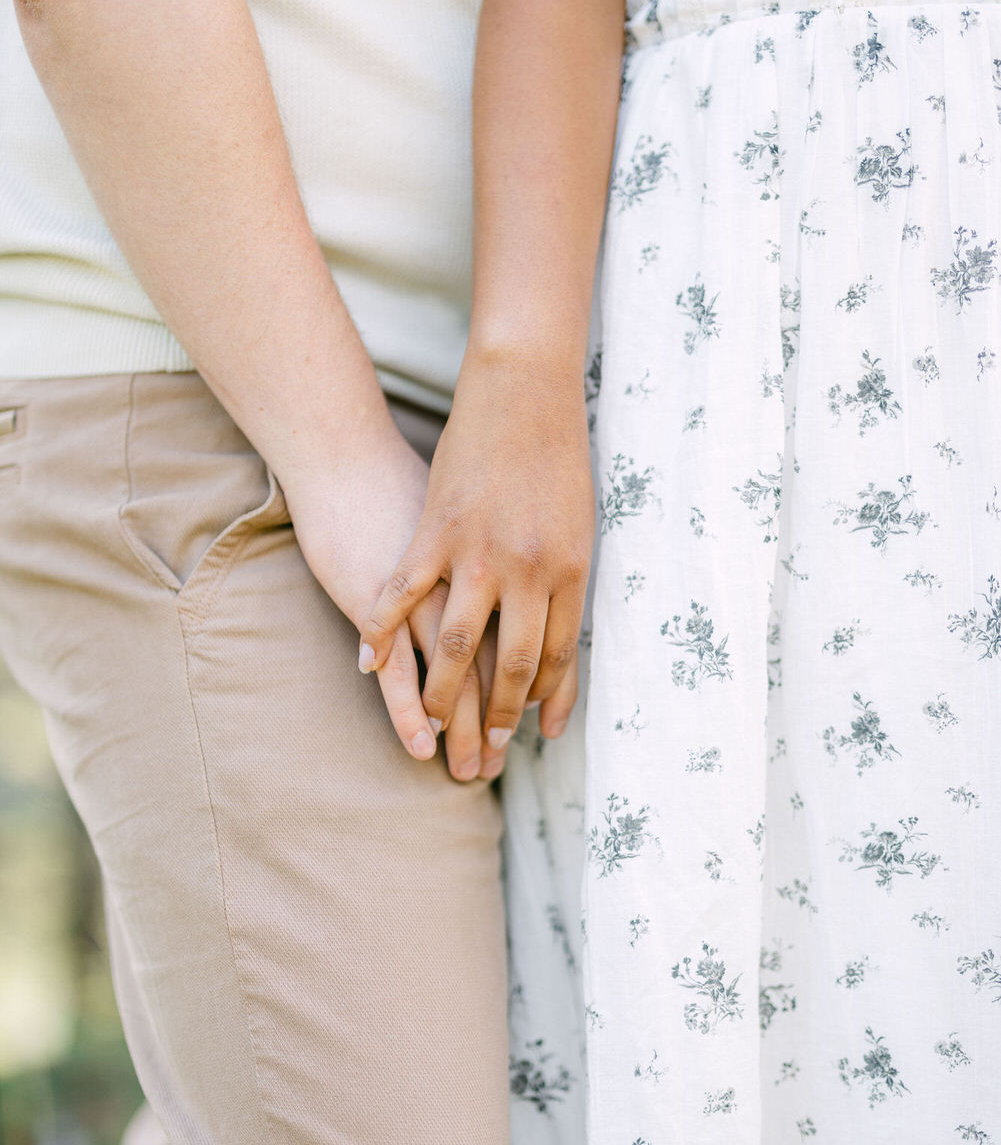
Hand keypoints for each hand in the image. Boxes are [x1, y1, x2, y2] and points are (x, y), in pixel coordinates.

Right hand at [359, 350, 593, 756]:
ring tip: (431, 729)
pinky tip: (369, 666)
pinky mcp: (434, 533)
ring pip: (455, 646)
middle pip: (512, 665)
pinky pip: (401, 597)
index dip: (546, 702)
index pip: (557, 656)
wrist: (524, 392)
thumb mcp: (576, 525)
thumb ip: (565, 580)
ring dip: (442, 696)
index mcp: (569, 570)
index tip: (536, 735)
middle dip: (497, 717)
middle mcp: (527, 571)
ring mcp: (477, 554)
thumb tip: (559, 631)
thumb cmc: (556, 456)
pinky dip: (383, 635)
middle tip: (483, 753)